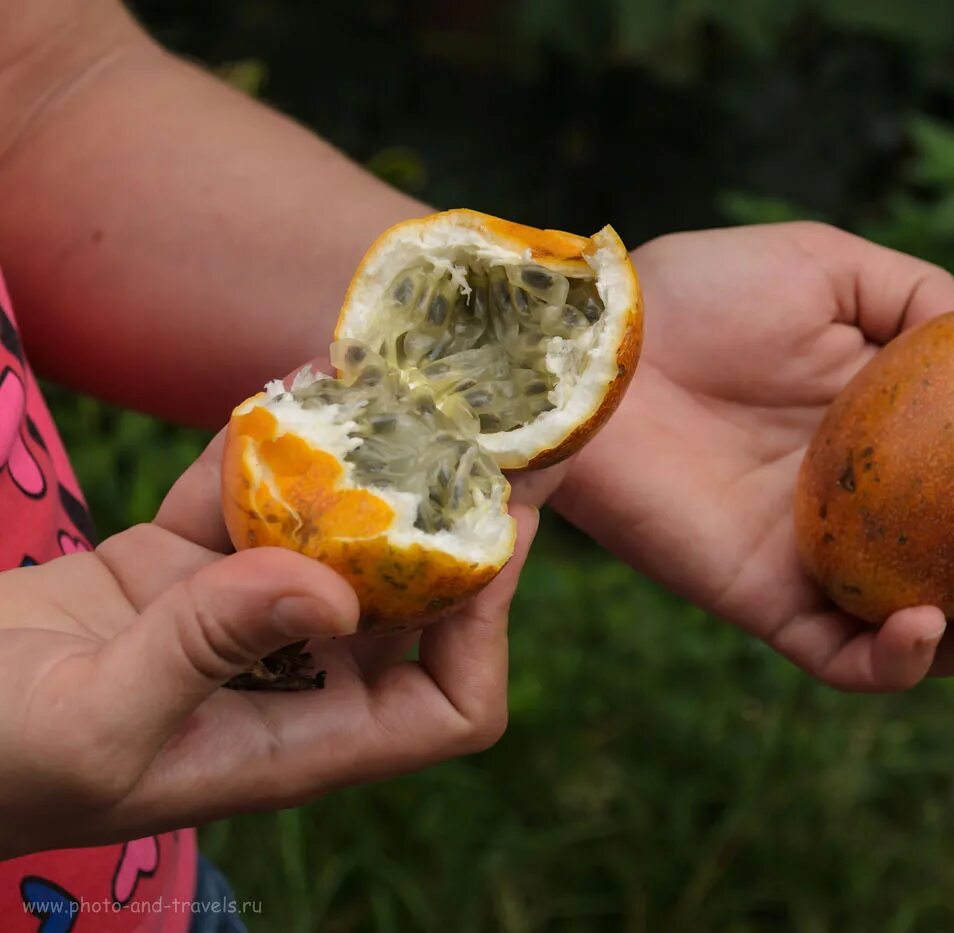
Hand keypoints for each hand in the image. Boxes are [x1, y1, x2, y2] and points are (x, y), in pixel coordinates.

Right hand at [0, 426, 556, 858]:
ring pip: (335, 536)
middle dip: (451, 514)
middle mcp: (290, 677)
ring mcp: (237, 617)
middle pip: (412, 598)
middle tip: (489, 420)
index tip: (490, 527)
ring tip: (406, 382)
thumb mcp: (93, 720)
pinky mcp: (176, 569)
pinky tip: (294, 385)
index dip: (486, 622)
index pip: (449, 700)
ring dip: (366, 465)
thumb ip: (205, 652)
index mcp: (297, 740)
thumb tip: (332, 588)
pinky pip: (247, 500)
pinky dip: (267, 448)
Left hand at [553, 222, 953, 691]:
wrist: (597, 355)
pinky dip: (898, 663)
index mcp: (896, 438)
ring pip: (935, 635)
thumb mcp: (826, 270)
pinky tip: (926, 621)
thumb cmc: (701, 298)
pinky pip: (846, 661)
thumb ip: (911, 299)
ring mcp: (824, 566)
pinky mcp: (768, 606)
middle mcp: (872, 512)